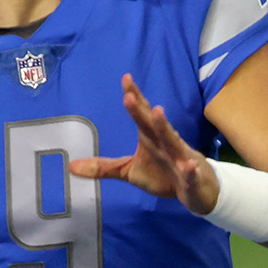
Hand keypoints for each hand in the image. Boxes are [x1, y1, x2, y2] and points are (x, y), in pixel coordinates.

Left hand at [68, 73, 219, 214]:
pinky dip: (189, 169)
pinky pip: (190, 173)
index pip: (141, 115)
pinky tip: (188, 165)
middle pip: (152, 125)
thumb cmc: (162, 175)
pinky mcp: (191, 177)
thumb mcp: (128, 172)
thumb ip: (102, 168)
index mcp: (150, 139)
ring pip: (172, 142)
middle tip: (129, 95)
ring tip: (157, 111)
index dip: (134, 97)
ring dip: (165, 127)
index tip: (125, 78)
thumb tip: (70, 167)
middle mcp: (165, 144)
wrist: (197, 190)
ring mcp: (180, 159)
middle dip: (141, 110)